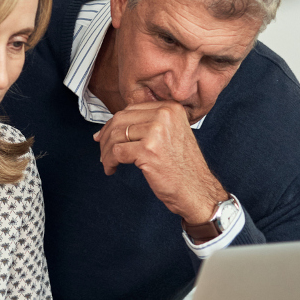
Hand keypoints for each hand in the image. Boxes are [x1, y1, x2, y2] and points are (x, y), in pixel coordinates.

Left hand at [92, 101, 225, 224]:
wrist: (197, 190)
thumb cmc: (183, 168)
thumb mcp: (172, 134)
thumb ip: (149, 124)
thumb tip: (112, 125)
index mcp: (170, 108)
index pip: (131, 109)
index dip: (113, 123)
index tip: (104, 135)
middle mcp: (164, 115)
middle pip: (120, 120)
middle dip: (106, 137)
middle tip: (102, 150)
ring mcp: (156, 132)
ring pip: (116, 136)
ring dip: (106, 152)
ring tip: (107, 162)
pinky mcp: (148, 150)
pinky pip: (117, 153)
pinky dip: (110, 162)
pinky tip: (112, 169)